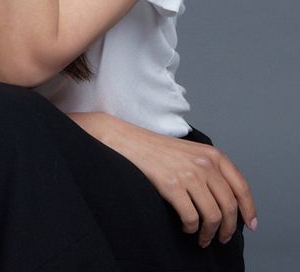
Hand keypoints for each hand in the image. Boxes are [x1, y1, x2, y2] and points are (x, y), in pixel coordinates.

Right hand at [68, 111, 257, 248]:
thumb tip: (227, 201)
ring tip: (202, 238)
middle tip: (222, 238)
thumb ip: (211, 170)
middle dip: (228, 228)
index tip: (250, 224)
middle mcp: (204, 164)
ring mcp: (188, 174)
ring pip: (212, 215)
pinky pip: (191, 218)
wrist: (129, 142)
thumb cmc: (158, 150)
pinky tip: (186, 227)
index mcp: (212, 155)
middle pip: (228, 206)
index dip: (248, 209)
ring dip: (209, 233)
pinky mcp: (171, 185)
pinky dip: (191, 228)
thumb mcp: (191, 152)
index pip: (240, 186)